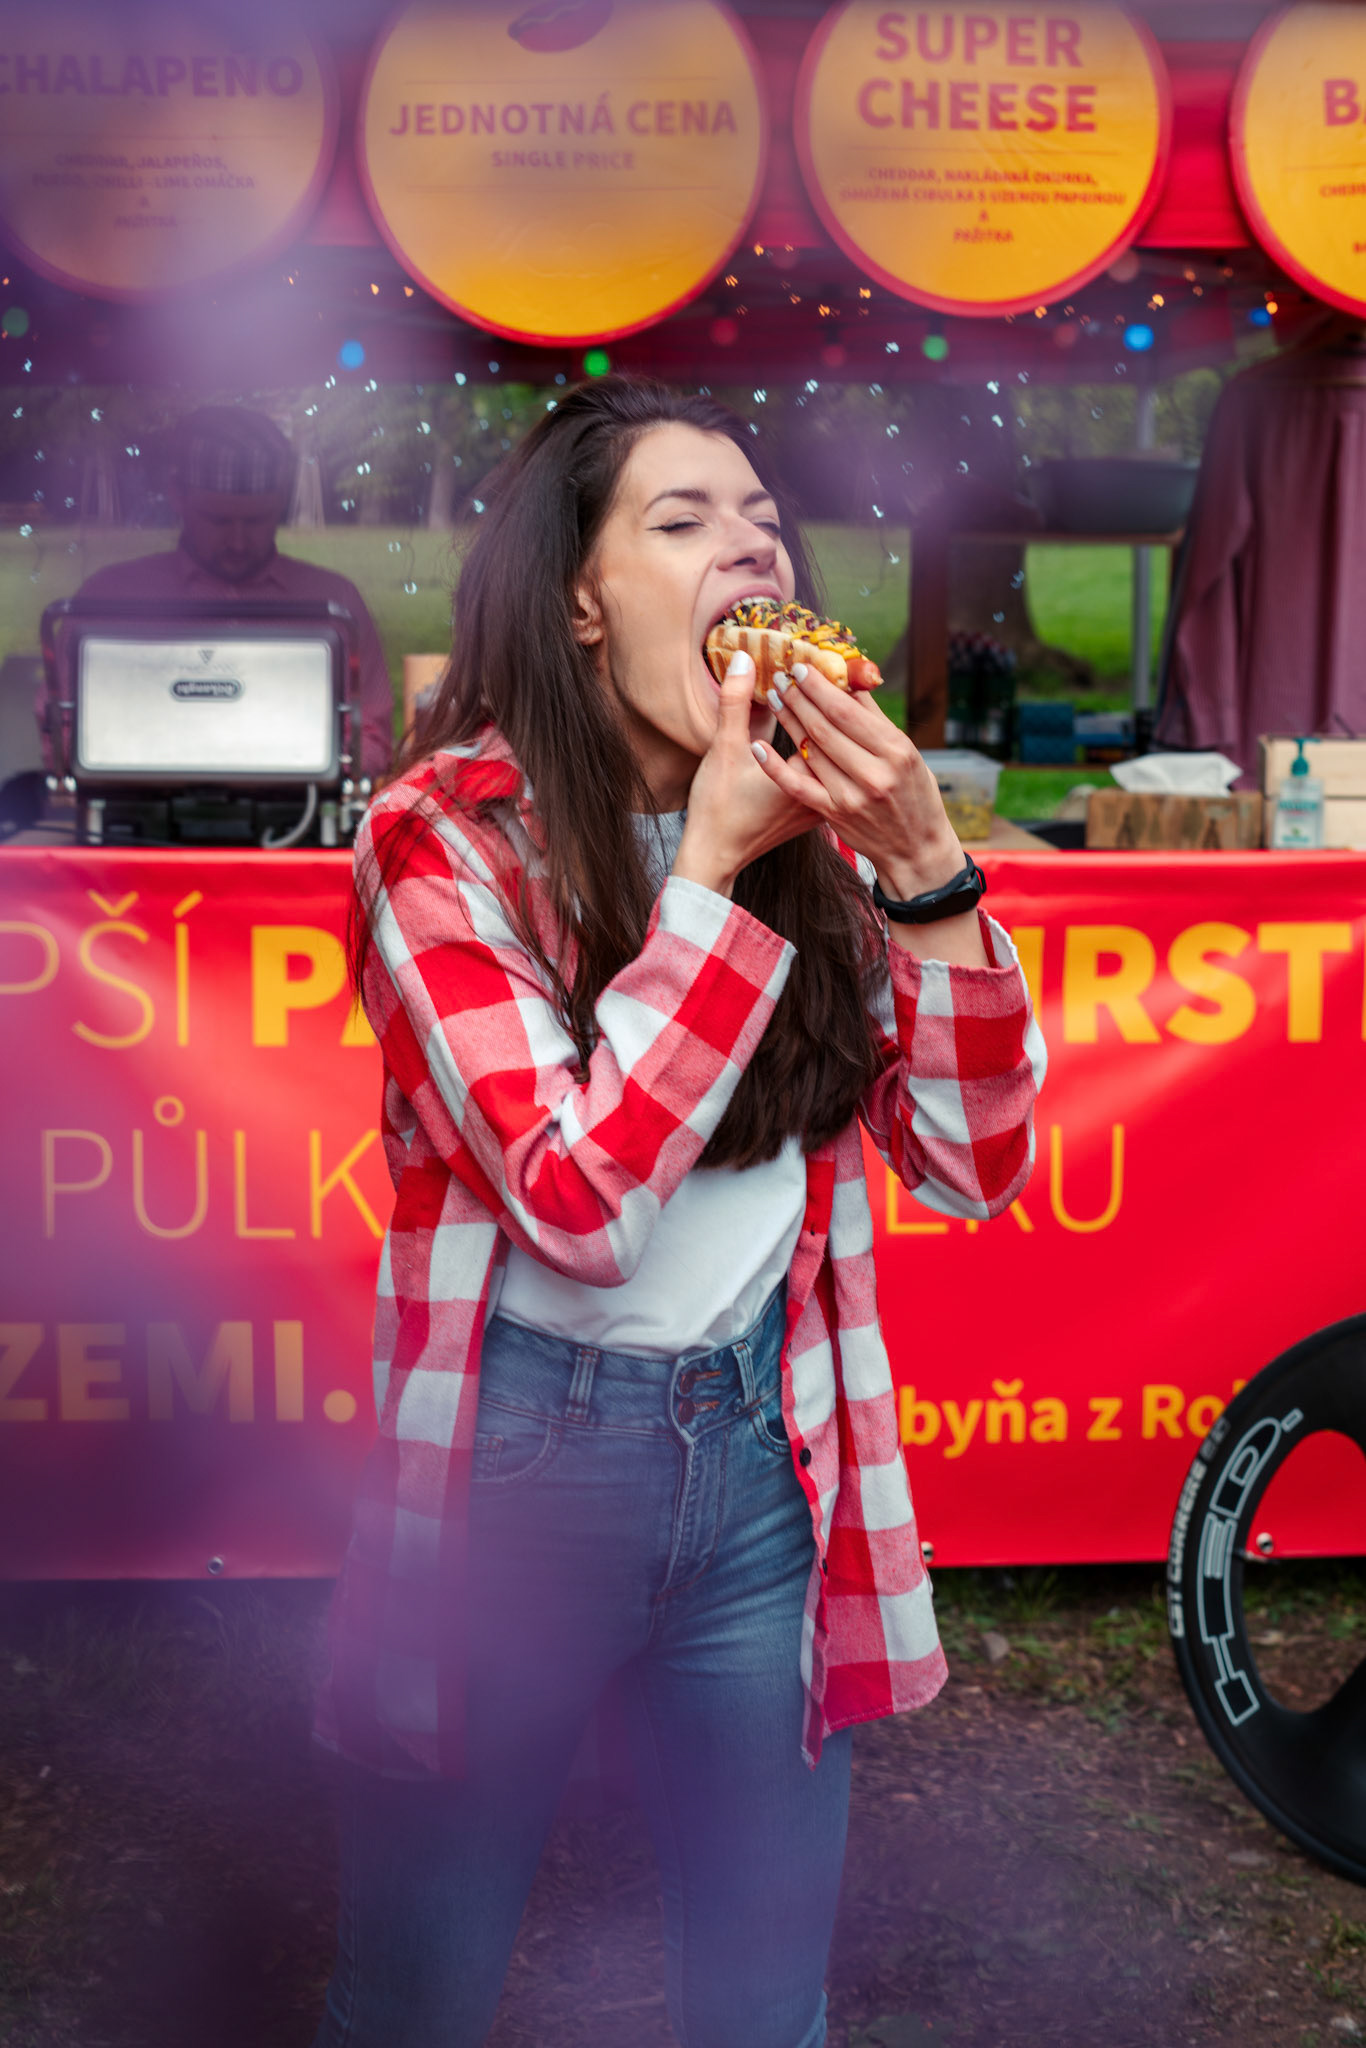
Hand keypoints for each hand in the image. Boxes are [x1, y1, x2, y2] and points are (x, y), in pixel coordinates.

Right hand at [672, 651, 819, 896]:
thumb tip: (743, 659)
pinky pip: (830, 771)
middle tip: (817, 665)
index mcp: (808, 776)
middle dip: (828, 699)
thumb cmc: (717, 808)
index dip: (821, 685)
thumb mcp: (723, 751)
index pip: (829, 720)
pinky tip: (817, 726)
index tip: (813, 657)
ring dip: (829, 723)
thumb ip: (734, 703)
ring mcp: (823, 803)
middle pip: (839, 735)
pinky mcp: (817, 810)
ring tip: (818, 690)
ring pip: (838, 754)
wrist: (716, 856)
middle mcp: (825, 791)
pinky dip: (824, 747)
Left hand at [752, 665, 963, 894]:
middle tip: (781, 676)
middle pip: (825, 727)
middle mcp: (874, 774)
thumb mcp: (908, 753)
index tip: (801, 668)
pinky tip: (759, 748)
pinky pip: (798, 786)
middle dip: (799, 698)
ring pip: (810, 751)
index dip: (820, 687)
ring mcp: (851, 797)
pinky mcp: (834, 815)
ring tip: (775, 698)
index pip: (849, 711)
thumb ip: (876, 720)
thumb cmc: (914, 794)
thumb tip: (850, 680)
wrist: (915, 848)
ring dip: (788, 721)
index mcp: (896, 751)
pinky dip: (776, 767)